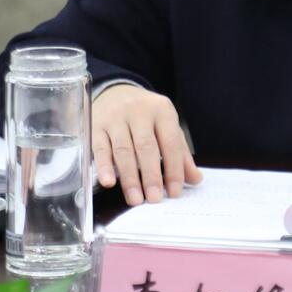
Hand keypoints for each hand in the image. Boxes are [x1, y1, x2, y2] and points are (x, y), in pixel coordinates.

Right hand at [92, 84, 201, 205]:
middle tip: (154, 199)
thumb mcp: (166, 127)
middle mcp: (139, 111)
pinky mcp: (96, 126)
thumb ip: (180, 153)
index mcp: (162, 111)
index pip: (170, 143)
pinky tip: (109, 183)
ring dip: (129, 177)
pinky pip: (100, 148)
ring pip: (123, 150)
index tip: (173, 192)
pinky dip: (104, 166)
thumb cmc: (146, 116)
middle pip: (146, 147)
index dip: (173, 169)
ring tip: (135, 198)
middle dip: (151, 175)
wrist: (115, 92)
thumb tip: (195, 179)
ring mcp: (116, 118)